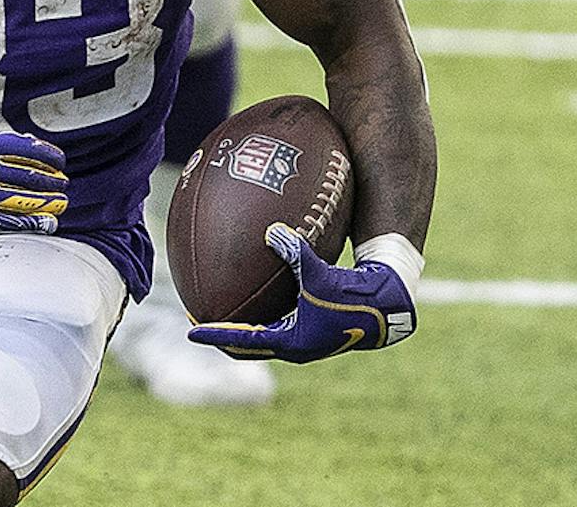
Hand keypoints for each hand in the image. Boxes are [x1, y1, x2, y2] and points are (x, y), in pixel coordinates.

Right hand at [0, 120, 67, 233]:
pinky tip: (45, 220)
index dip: (49, 156)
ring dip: (46, 202)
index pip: (27, 150)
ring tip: (60, 202)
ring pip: (23, 199)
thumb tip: (26, 142)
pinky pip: (8, 216)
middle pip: (29, 177)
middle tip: (64, 183)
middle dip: (51, 181)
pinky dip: (29, 220)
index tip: (60, 161)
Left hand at [188, 222, 417, 362]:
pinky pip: (275, 328)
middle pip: (245, 347)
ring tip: (217, 313)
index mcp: (291, 341)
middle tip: (197, 319)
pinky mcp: (310, 333)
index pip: (242, 340)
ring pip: (260, 340)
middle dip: (220, 335)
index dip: (214, 334)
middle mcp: (293, 347)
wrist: (386, 309)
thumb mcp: (320, 273)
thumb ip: (294, 252)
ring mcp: (302, 342)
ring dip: (239, 331)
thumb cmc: (353, 294)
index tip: (190, 329)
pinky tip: (252, 299)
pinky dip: (258, 320)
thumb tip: (271, 230)